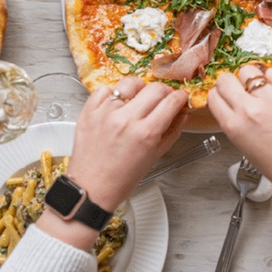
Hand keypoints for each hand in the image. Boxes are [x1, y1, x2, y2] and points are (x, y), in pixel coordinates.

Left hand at [66, 78, 188, 211]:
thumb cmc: (122, 178)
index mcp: (145, 133)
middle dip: (165, 91)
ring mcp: (105, 113)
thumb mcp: (154, 156)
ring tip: (139, 97)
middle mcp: (126, 120)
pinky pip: (104, 89)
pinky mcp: (89, 112)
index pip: (171, 101)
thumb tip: (182, 113)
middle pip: (155, 88)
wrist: (91, 188)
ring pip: (130, 83)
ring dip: (140, 88)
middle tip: (164, 98)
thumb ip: (172, 132)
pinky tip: (117, 103)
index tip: (181, 97)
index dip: (181, 96)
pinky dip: (113, 93)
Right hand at [208, 65, 271, 258]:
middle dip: (230, 83)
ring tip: (260, 89)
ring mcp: (269, 99)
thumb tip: (227, 98)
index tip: (226, 95)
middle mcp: (248, 109)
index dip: (219, 94)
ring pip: (248, 70)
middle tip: (240, 90)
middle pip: (225, 79)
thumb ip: (231, 119)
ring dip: (251, 78)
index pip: (213, 95)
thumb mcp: (240, 142)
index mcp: (233, 125)